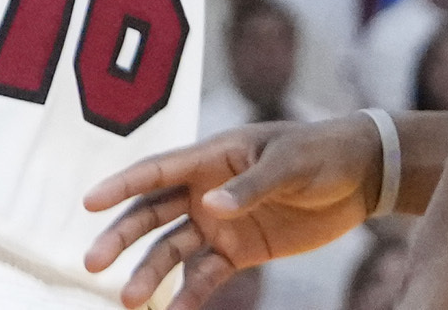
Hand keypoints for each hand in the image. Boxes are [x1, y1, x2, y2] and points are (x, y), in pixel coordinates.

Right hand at [83, 118, 384, 306]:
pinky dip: (188, 295)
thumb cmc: (318, 153)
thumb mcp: (288, 163)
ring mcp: (218, 223)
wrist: (358, 178)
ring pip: (171, 250)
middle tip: (91, 263)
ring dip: (148, 272)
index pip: (156, 172)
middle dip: (121, 238)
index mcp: (209, 158)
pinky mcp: (239, 251)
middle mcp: (203, 191)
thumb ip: (250, 186)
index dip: (121, 186)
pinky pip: (206, 276)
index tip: (89, 203)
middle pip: (151, 215)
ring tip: (127, 300)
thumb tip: (210, 207)